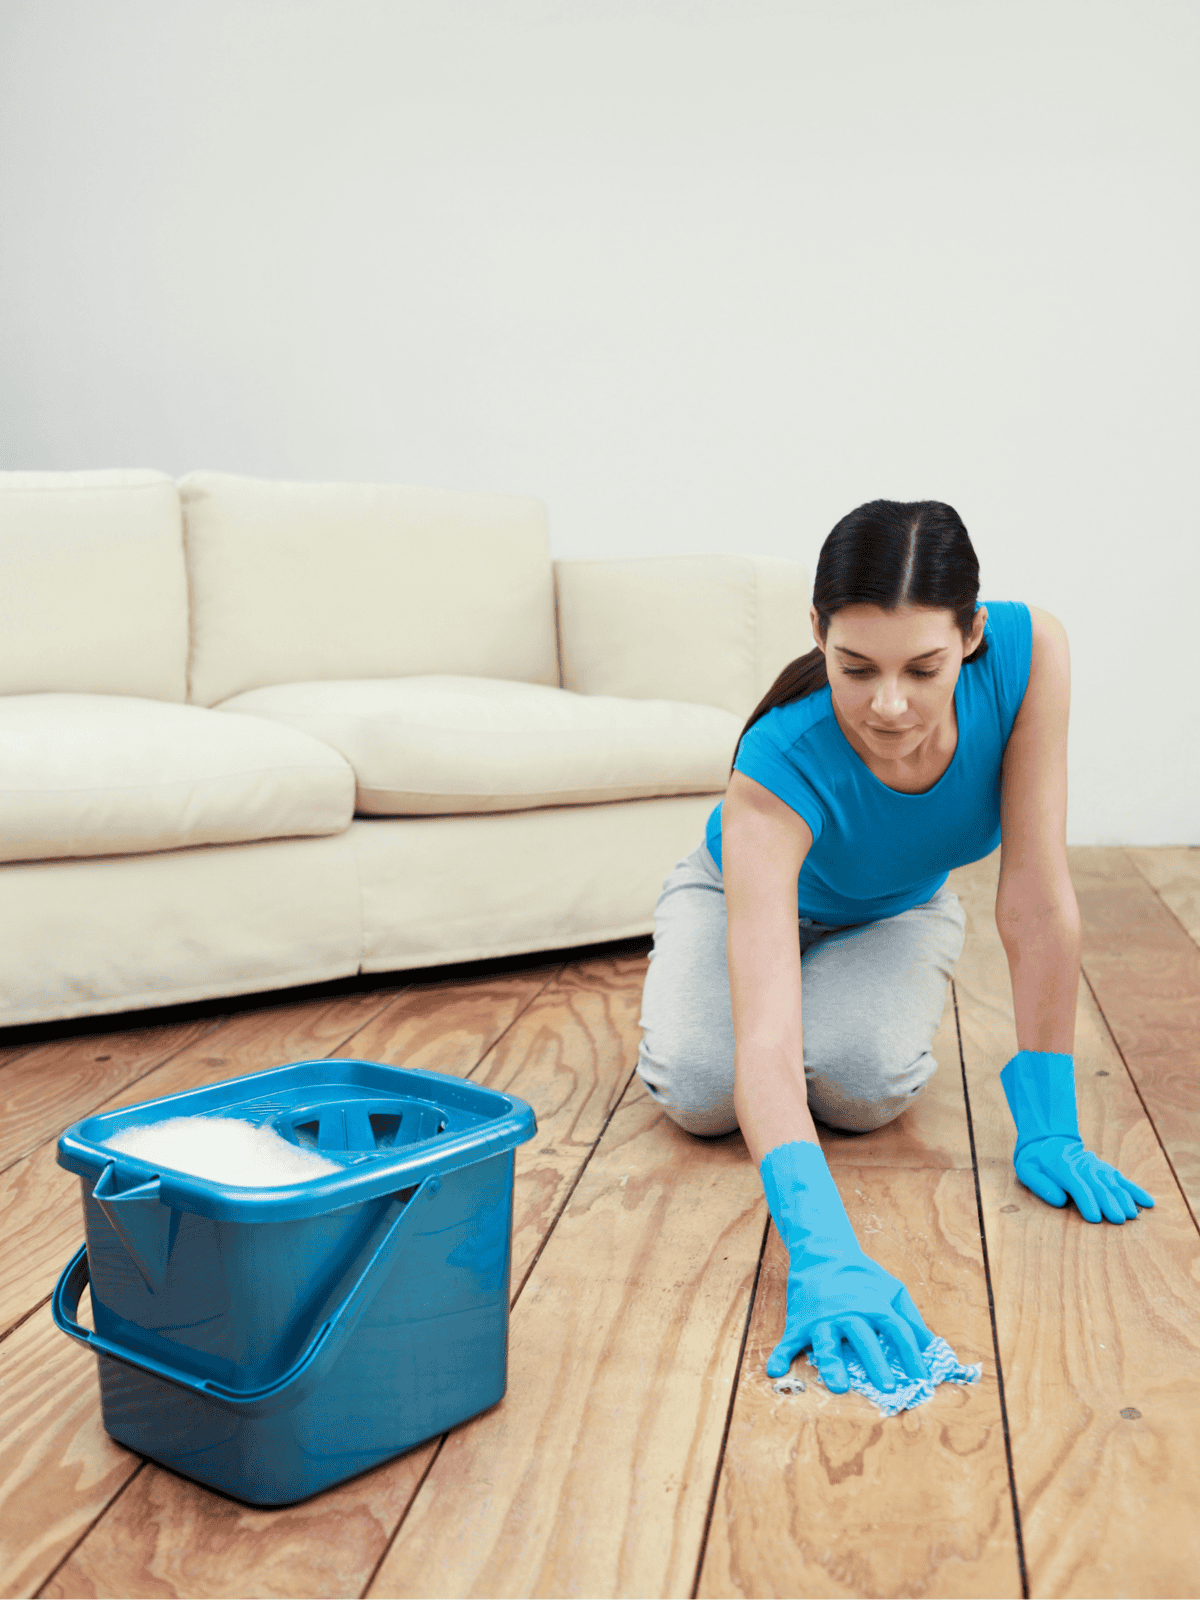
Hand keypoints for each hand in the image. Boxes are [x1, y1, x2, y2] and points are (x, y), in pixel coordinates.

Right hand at [759, 1140, 932, 1392]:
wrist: (822, 1254)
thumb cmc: (862, 1278)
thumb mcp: (891, 1290)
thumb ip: (911, 1318)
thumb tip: (933, 1346)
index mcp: (874, 1305)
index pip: (898, 1331)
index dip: (912, 1354)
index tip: (923, 1379)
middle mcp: (849, 1313)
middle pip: (864, 1338)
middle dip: (875, 1362)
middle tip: (887, 1387)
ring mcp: (822, 1319)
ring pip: (827, 1344)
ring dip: (832, 1365)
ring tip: (839, 1386)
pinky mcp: (800, 1323)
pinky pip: (788, 1342)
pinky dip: (780, 1356)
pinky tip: (774, 1371)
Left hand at [1014, 1136, 1153, 1223]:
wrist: (1049, 1139)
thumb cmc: (1035, 1161)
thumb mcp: (1027, 1170)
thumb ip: (1041, 1185)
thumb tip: (1060, 1201)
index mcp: (1062, 1167)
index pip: (1078, 1186)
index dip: (1087, 1202)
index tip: (1095, 1218)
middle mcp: (1084, 1166)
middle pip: (1099, 1186)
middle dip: (1109, 1203)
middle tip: (1118, 1220)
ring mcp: (1098, 1167)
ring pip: (1113, 1183)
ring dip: (1124, 1199)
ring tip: (1131, 1215)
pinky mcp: (1107, 1170)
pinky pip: (1123, 1180)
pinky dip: (1136, 1191)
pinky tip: (1148, 1203)